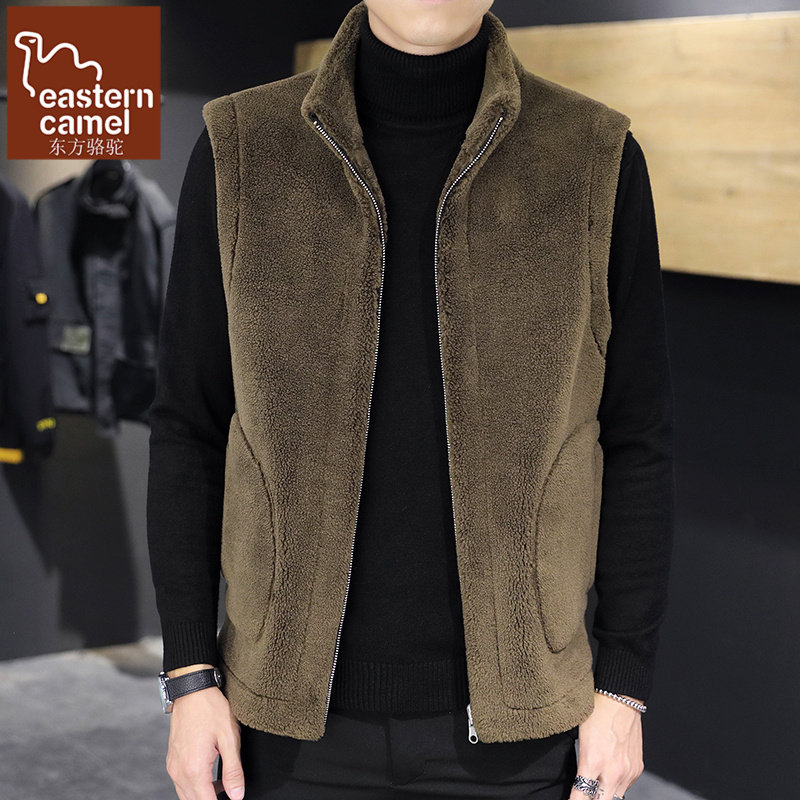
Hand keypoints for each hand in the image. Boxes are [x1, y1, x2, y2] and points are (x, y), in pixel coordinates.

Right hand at [165, 666, 244, 799]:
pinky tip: (210, 775)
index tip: (232, 798)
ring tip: (223, 784)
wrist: (192, 690)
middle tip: (229, 791)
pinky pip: (181, 782)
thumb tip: (237, 795)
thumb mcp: (229, 738)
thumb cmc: (211, 709)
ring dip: (203, 794)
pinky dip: (195, 785)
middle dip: (211, 799)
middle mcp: (179, 771)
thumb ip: (233, 771)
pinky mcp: (172, 759)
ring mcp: (173, 766)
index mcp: (195, 769)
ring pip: (186, 794)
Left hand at [568, 692, 643, 799]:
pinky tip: (609, 777)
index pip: (581, 795)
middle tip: (585, 796)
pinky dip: (616, 785)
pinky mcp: (637, 768)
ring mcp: (628, 771)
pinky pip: (626, 786)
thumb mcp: (580, 738)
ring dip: (605, 795)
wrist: (620, 698)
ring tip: (597, 787)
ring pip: (616, 798)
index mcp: (593, 762)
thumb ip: (581, 765)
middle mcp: (613, 771)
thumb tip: (579, 780)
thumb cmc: (596, 712)